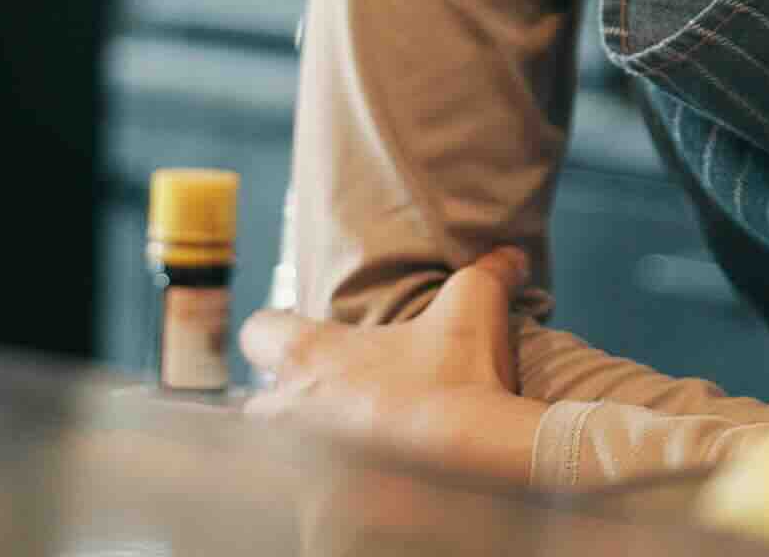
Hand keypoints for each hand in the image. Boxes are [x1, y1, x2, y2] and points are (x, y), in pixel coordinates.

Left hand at [242, 250, 551, 483]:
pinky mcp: (319, 513)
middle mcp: (292, 411)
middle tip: (339, 400)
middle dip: (291, 402)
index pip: (256, 332)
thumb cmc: (459, 379)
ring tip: (361, 448)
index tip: (311, 339)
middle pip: (261, 405)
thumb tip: (512, 255)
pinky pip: (313, 504)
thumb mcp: (474, 306)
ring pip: (287, 456)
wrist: (472, 460)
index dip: (278, 331)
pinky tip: (375, 489)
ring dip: (315, 449)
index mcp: (311, 357)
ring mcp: (301, 467)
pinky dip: (336, 499)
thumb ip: (488, 272)